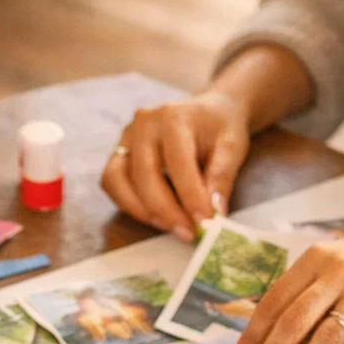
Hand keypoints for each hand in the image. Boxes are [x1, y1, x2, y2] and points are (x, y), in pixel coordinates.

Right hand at [101, 90, 250, 239]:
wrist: (208, 110)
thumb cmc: (220, 127)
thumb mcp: (232, 146)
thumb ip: (222, 177)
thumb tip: (213, 213)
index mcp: (173, 116)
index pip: (177, 162)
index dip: (190, 196)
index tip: (204, 223)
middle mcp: (143, 124)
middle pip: (144, 174)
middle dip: (166, 211)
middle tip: (188, 233)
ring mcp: (126, 137)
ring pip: (118, 181)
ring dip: (143, 211)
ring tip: (171, 227)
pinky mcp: (118, 152)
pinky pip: (112, 184)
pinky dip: (129, 205)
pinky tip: (155, 216)